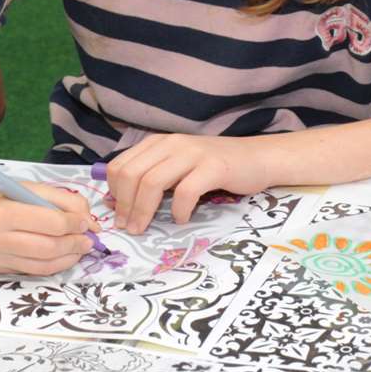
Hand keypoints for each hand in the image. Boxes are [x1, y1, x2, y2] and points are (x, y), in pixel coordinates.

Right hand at [0, 168, 98, 274]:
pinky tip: (62, 257)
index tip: (86, 222)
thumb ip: (60, 200)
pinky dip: (50, 265)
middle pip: (47, 249)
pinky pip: (29, 271)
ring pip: (40, 266)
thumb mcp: (24, 187)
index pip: (49, 224)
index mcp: (2, 213)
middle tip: (89, 240)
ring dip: (67, 259)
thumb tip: (88, 220)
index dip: (74, 225)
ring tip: (79, 249)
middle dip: (74, 245)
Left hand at [104, 134, 276, 231]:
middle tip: (127, 227)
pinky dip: (178, 210)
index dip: (113, 192)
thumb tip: (120, 203)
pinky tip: (181, 219)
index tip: (117, 213)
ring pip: (152, 182)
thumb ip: (153, 177)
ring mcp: (193, 154)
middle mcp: (172, 144)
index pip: (120, 165)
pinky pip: (185, 191)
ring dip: (143, 211)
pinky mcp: (213, 167)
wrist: (257, 158)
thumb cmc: (215, 167)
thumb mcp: (178, 167)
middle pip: (131, 174)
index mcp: (159, 143)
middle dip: (124, 205)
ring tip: (143, 228)